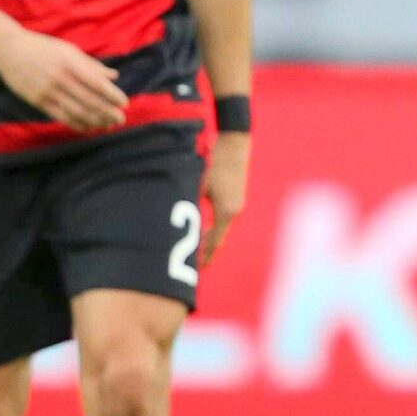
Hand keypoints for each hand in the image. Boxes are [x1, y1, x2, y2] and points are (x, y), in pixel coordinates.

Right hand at [0, 25, 127, 130]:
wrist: (8, 50)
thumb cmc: (43, 47)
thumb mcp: (69, 50)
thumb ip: (92, 65)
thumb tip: (114, 76)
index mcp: (70, 63)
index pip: (97, 83)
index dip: (112, 95)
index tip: (125, 103)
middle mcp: (59, 78)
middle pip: (89, 101)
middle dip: (108, 112)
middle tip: (121, 119)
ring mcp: (47, 91)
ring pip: (76, 112)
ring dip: (95, 121)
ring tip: (108, 125)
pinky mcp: (37, 101)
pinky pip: (61, 117)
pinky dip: (77, 124)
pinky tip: (88, 127)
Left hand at [199, 131, 248, 267]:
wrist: (234, 145)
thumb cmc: (213, 162)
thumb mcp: (196, 184)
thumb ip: (190, 205)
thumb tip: (179, 223)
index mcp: (225, 212)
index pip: (213, 242)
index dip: (204, 257)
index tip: (195, 270)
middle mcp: (234, 212)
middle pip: (219, 239)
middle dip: (207, 253)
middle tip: (195, 268)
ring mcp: (237, 205)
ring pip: (221, 230)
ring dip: (210, 241)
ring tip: (198, 254)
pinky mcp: (236, 199)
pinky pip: (224, 221)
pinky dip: (214, 230)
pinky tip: (204, 232)